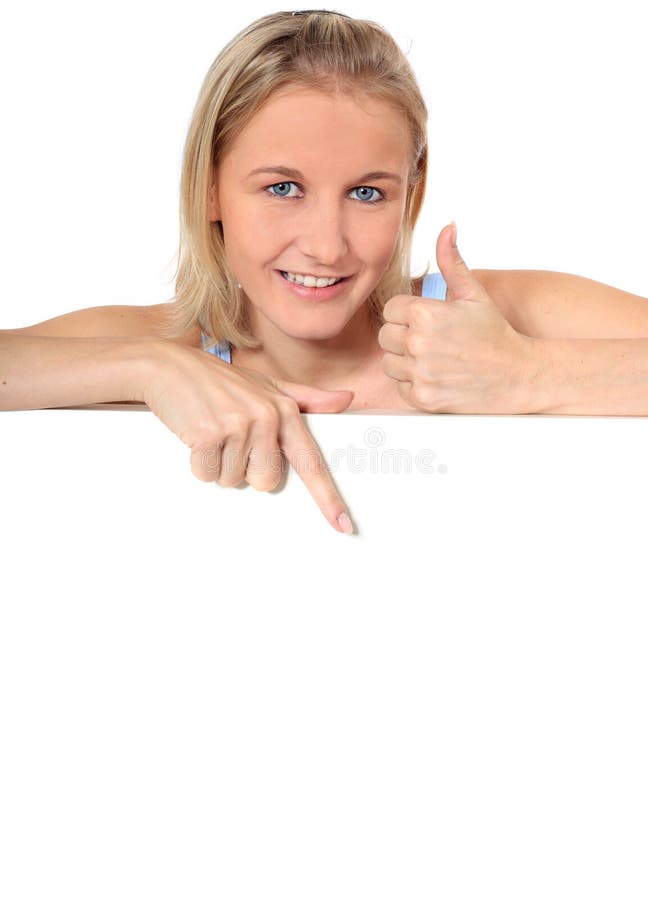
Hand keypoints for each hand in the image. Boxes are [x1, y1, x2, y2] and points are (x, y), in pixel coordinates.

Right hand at [139, 342, 354, 532]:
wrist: (170, 366)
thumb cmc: (221, 381)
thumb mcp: (268, 384)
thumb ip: (307, 397)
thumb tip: (347, 399)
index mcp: (285, 410)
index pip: (311, 462)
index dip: (328, 498)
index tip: (344, 525)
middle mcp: (266, 418)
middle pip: (266, 482)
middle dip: (245, 469)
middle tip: (231, 440)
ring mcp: (237, 425)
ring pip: (233, 480)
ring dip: (219, 464)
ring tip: (212, 433)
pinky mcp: (208, 434)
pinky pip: (207, 474)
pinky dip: (198, 463)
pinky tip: (196, 436)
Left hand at [379, 223, 534, 412]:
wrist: (518, 375)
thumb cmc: (495, 334)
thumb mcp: (474, 294)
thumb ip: (452, 262)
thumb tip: (447, 227)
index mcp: (425, 314)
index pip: (391, 310)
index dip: (407, 315)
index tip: (428, 322)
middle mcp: (418, 343)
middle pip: (385, 336)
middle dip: (404, 337)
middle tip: (432, 341)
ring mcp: (419, 372)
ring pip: (389, 363)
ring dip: (405, 362)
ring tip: (434, 359)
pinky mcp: (422, 398)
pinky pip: (399, 386)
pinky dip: (413, 384)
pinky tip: (436, 376)